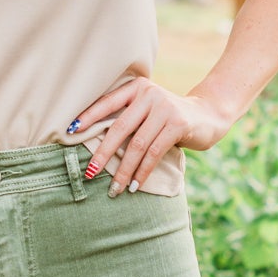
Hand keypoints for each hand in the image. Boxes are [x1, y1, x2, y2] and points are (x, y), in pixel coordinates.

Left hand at [69, 79, 228, 193]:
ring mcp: (165, 108)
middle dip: (103, 154)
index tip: (69, 132)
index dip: (88, 117)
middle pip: (119, 128)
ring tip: (114, 188)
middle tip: (90, 173)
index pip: (107, 103)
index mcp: (137, 88)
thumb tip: (96, 145)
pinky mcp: (178, 124)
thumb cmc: (169, 117)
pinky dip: (142, 172)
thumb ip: (129, 118)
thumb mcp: (148, 110)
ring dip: (124, 170)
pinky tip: (134, 185)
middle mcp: (149, 94)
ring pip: (137, 145)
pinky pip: (154, 152)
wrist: (208, 114)